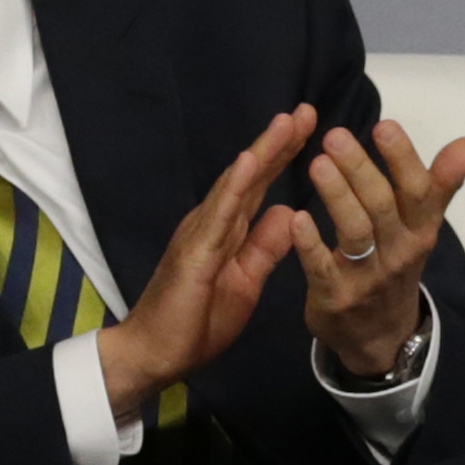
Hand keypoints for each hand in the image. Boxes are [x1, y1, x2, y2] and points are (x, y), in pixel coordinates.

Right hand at [99, 106, 315, 413]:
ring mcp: (199, 235)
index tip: (309, 129)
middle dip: (277, 144)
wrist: (155, 353)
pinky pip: (218, 215)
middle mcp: (209, 224)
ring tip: (286, 123)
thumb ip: (264, 248)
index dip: (281, 158)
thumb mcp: (245, 281)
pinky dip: (234, 186)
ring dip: (260, 153)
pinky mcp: (194, 252)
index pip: (257, 188)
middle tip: (306, 110)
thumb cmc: (195, 321)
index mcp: (223, 232)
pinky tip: (250, 162)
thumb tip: (289, 213)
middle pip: (248, 177)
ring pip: (235, 187)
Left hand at [292, 120, 464, 374]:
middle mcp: (399, 251)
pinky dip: (309, 244)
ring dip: (336, 197)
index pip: (418, 191)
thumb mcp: (422, 228)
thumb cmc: (395, 264)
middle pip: (383, 206)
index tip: (384, 124)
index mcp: (420, 230)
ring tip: (317, 164)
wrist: (379, 336)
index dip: (403, 159)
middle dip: (360, 169)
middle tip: (335, 136)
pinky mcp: (334, 296)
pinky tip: (294, 217)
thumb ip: (440, 184)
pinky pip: (322, 268)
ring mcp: (367, 276)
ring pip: (355, 233)